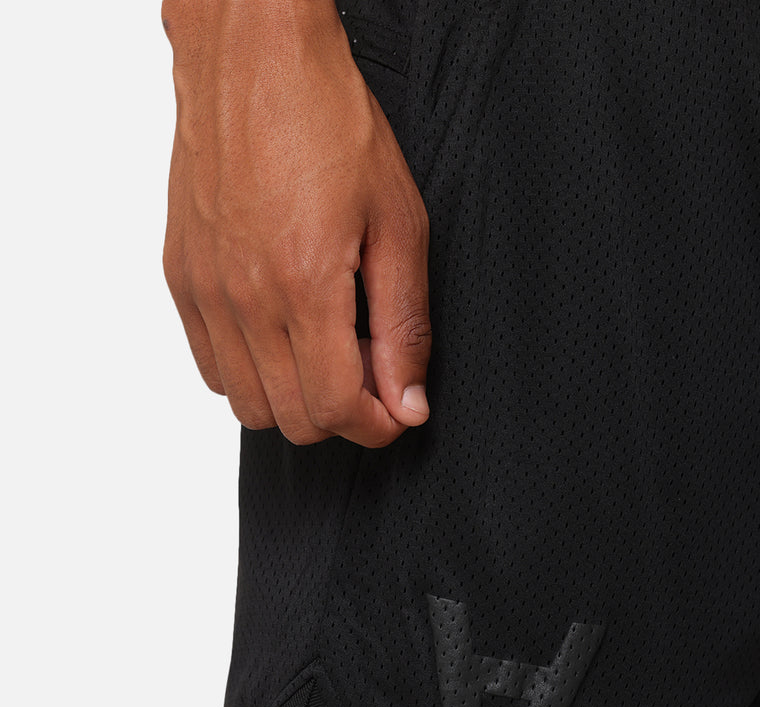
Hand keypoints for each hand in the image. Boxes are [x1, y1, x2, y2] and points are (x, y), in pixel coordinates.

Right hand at [161, 0, 431, 446]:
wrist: (253, 59)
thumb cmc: (329, 124)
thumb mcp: (398, 224)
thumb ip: (404, 326)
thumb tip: (408, 401)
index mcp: (304, 284)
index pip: (334, 409)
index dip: (376, 426)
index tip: (397, 410)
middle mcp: (244, 298)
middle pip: (292, 420)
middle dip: (342, 412)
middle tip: (368, 366)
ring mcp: (205, 291)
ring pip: (247, 406)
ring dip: (294, 397)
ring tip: (326, 346)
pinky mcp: (182, 279)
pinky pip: (212, 368)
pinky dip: (251, 372)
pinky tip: (283, 331)